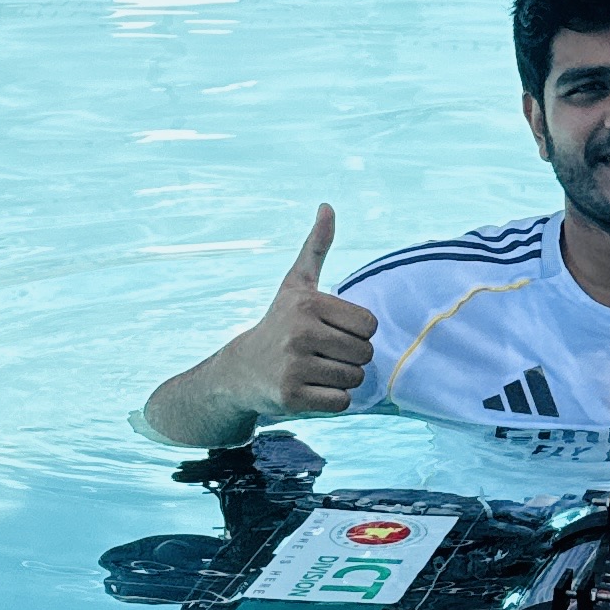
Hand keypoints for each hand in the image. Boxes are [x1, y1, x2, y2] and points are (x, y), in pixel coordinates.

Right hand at [232, 204, 377, 421]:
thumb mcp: (296, 284)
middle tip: (321, 354)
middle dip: (350, 358)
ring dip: (341, 380)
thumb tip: (327, 206)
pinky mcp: (291, 397)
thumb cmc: (278, 323)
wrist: (240, 371)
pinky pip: (341, 403)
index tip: (331, 331)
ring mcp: (294, 367)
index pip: (370, 325)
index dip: (357, 332)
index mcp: (307, 304)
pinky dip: (332, 401)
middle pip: (365, 354)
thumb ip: (316, 247)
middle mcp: (299, 333)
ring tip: (314, 371)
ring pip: (354, 380)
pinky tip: (310, 389)